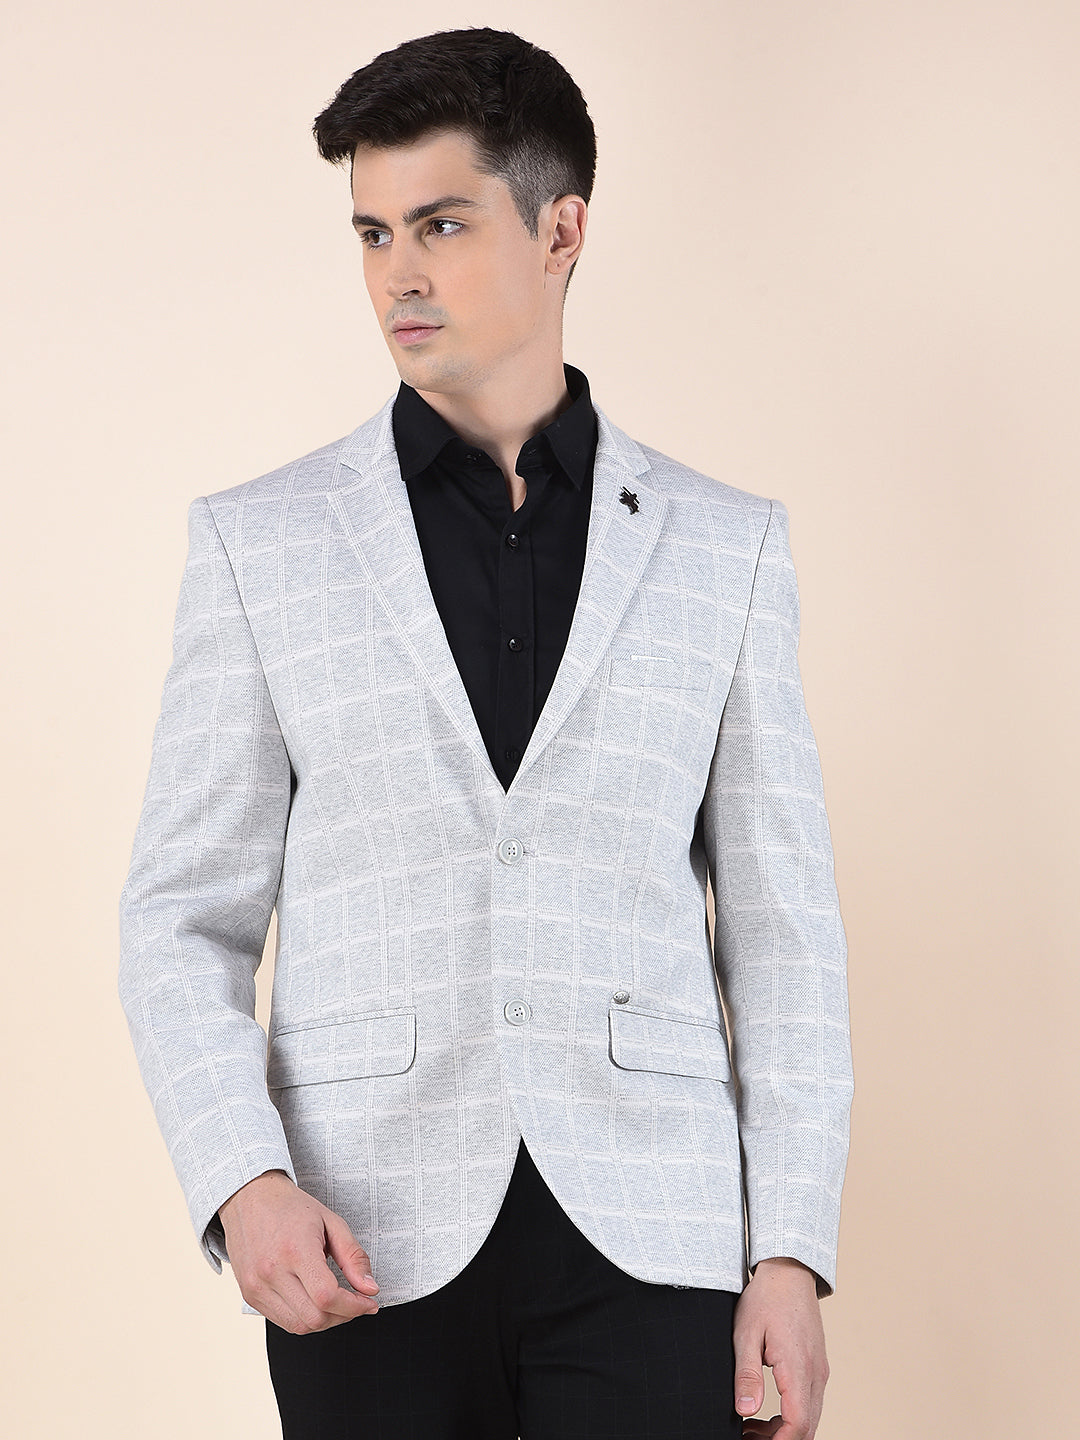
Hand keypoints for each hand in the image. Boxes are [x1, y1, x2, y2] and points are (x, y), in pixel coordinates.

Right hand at [217, 1169, 380, 1332]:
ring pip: (299, 1326)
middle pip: (315, 1318)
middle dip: (343, 1315)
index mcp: (295, 1249)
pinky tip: (313, 1301)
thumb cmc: (290, 1207)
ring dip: (324, 1321)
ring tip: (336, 1302)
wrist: (250, 1199)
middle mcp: (272, 1272)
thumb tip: (370, 1289)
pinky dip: (304, 1318)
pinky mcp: (250, 1295)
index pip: (327, 1296)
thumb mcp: (331, 1222)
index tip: (368, 1302)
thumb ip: (354, 1257)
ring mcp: (257, 1287)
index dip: (353, 1306)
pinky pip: (282, 1322)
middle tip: (355, 1302)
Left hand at [733, 1257, 828, 1438]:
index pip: (798, 1422)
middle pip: (807, 1427)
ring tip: (750, 1427)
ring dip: (783, 1430)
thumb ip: (747, 1374)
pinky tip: (766, 1413)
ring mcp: (819, 1370)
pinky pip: (809, 1402)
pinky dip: (791, 1416)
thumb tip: (746, 1410)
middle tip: (747, 1436)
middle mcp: (815, 1373)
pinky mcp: (817, 1366)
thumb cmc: (765, 1298)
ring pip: (809, 1417)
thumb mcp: (746, 1333)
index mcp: (798, 1367)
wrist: (789, 1271)